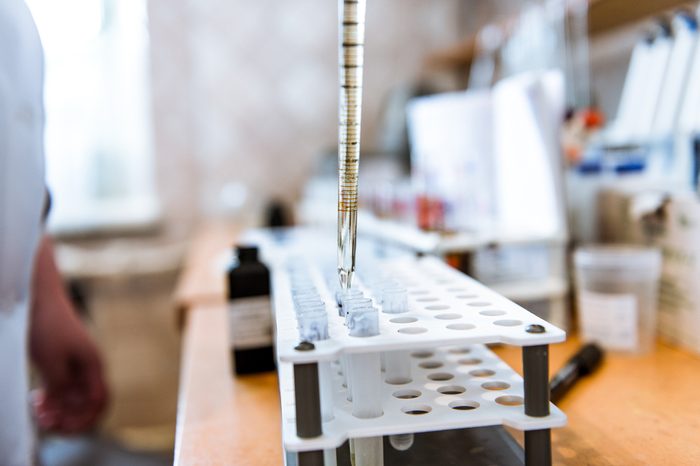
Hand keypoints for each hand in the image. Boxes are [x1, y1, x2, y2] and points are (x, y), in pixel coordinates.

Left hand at [29, 237, 107, 433]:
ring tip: (39, 411)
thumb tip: (66, 408)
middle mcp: (90, 367)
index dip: (84, 419)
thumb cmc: (47, 324)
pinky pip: (64, 389)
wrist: (39, 298)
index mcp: (94, 364)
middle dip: (70, 417)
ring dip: (59, 410)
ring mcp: (77, 365)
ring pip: (75, 398)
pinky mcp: (64, 362)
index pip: (99, 401)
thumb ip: (60, 387)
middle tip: (46, 421)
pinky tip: (37, 400)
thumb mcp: (50, 361)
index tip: (61, 425)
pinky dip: (53, 399)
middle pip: (89, 403)